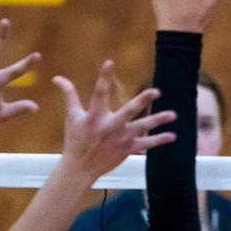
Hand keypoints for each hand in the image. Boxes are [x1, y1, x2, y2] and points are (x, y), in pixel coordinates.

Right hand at [53, 60, 176, 182]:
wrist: (79, 168)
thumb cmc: (75, 139)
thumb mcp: (71, 116)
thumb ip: (68, 95)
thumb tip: (57, 77)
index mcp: (94, 116)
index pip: (99, 92)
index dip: (104, 77)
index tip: (109, 62)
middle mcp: (109, 127)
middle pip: (128, 111)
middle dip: (142, 100)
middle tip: (157, 91)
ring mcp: (120, 139)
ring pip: (142, 127)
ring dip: (158, 121)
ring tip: (173, 115)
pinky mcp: (127, 149)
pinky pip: (146, 145)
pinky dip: (159, 141)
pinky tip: (172, 136)